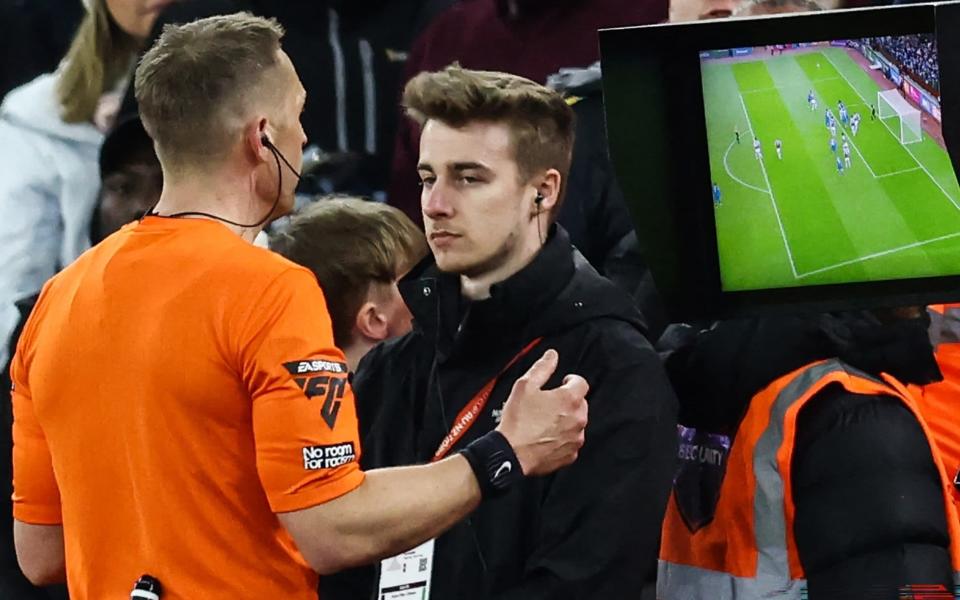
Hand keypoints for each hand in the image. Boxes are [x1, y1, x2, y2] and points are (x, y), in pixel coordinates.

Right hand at [495, 349, 588, 475]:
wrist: (511, 453)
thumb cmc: (517, 421)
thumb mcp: (525, 386)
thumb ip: (542, 367)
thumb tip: (552, 356)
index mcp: (569, 399)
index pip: (581, 382)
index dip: (570, 381)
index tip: (562, 383)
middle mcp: (578, 418)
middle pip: (580, 403)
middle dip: (567, 401)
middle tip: (547, 404)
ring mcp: (576, 438)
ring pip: (576, 423)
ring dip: (565, 420)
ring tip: (544, 422)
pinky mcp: (571, 454)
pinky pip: (571, 441)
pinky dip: (562, 438)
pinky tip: (546, 436)